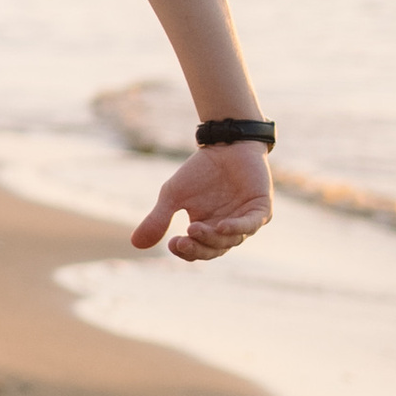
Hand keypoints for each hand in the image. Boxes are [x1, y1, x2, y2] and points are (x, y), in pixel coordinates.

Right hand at [131, 143, 272, 264]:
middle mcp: (226, 230)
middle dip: (198, 247)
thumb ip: (158, 218)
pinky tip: (221, 226)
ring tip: (196, 229)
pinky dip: (236, 228)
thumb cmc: (200, 170)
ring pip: (231, 240)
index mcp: (206, 230)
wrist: (224, 144)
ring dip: (214, 238)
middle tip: (183, 240)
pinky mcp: (260, 209)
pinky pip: (250, 225)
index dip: (185, 251)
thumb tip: (135, 243)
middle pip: (214, 249)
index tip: (172, 243)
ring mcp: (245, 221)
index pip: (197, 250)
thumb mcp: (173, 195)